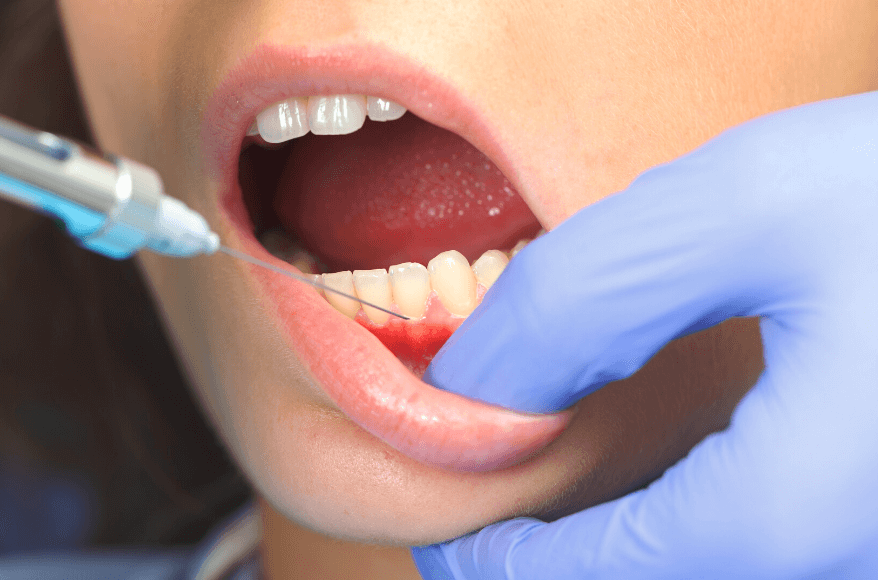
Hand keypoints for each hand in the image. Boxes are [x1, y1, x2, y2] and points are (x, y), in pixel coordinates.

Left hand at [413, 92, 877, 578]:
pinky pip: (779, 544)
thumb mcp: (750, 206)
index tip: (452, 540)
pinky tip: (677, 475)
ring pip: (721, 572)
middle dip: (566, 569)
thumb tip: (478, 382)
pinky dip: (702, 528)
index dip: (504, 569)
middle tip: (502, 523)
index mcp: (802, 512)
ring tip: (570, 499)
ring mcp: (871, 541)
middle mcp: (853, 559)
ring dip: (634, 552)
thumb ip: (587, 299)